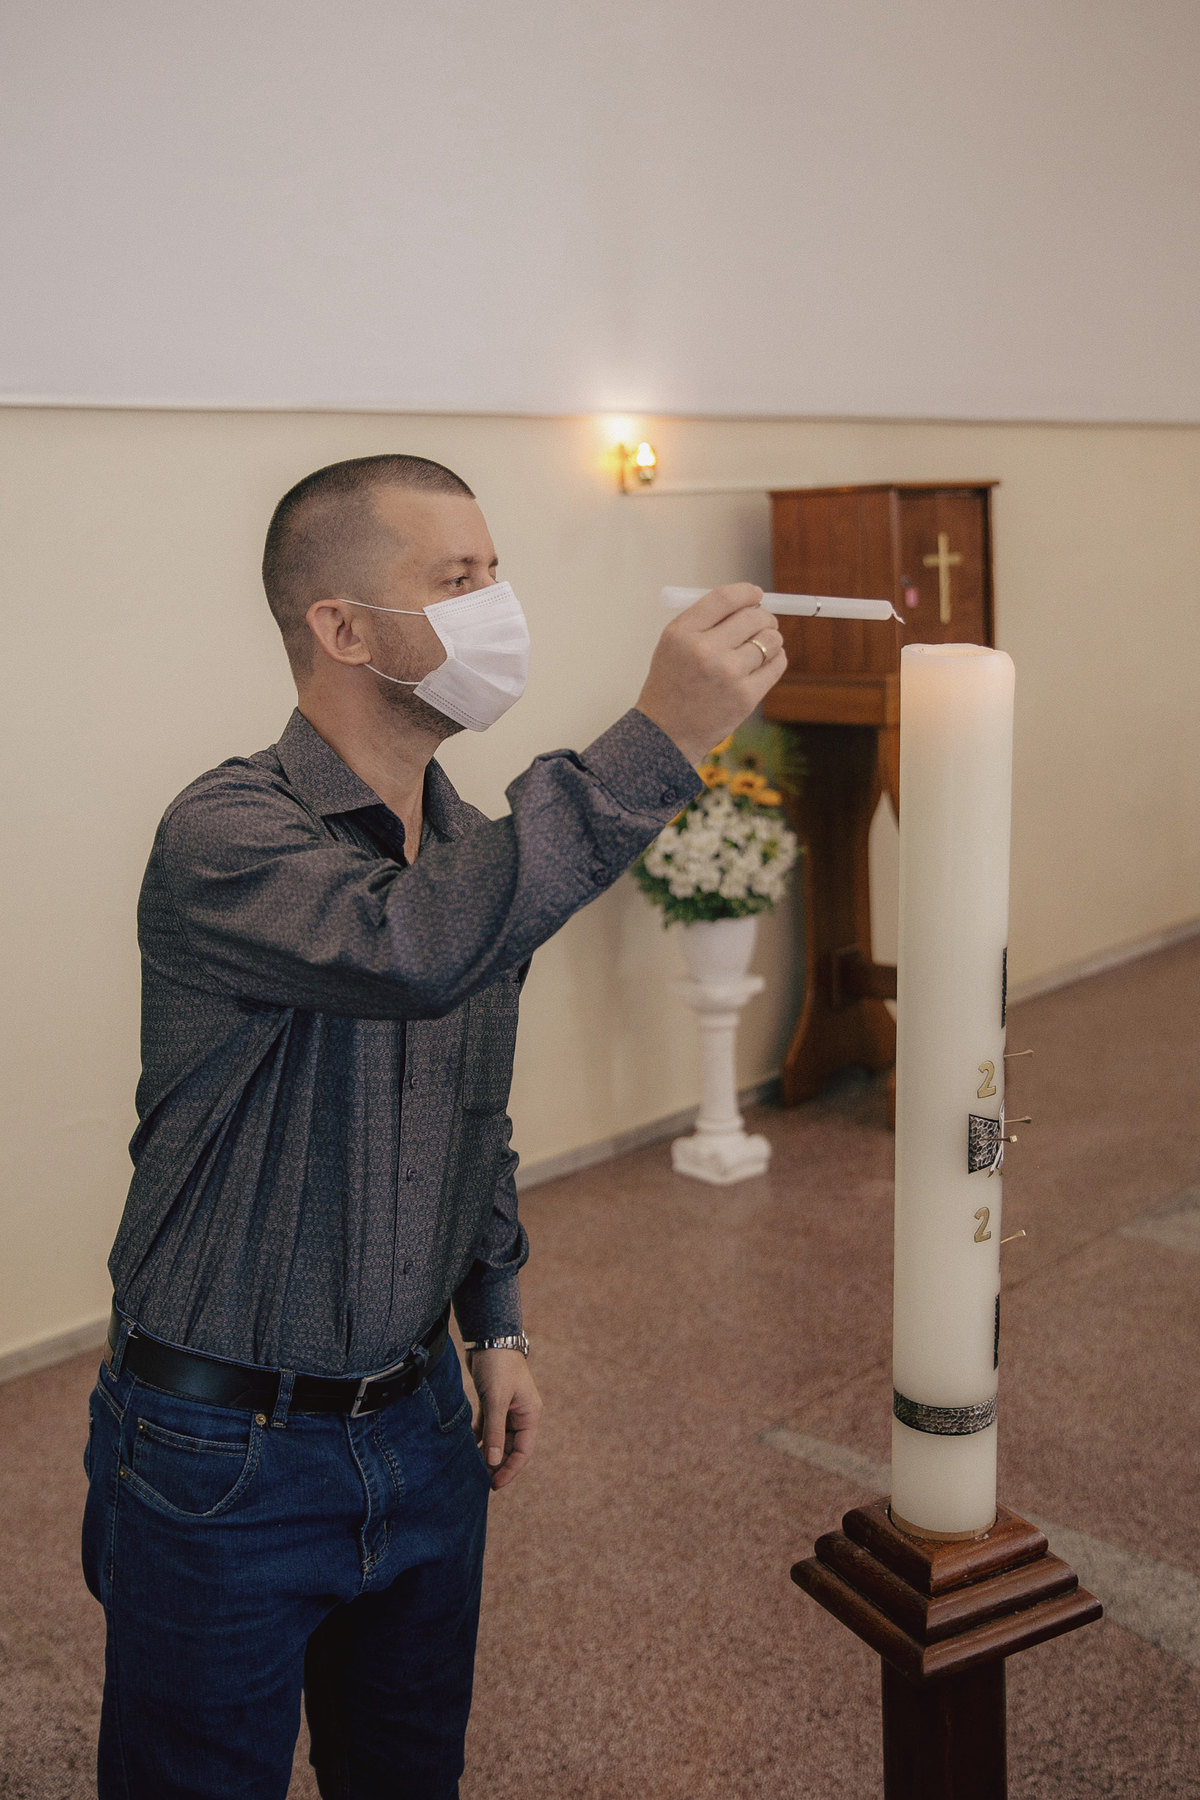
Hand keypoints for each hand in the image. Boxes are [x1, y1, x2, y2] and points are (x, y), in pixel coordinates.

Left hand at [469, 1347, 541, 1489]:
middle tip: (480, 1481)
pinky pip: (488, 1427)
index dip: (510, 1470)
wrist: (489, 1338)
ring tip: (472, 1469)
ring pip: (498, 1439)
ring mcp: (507, 1409)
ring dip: (487, 1452)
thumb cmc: (498, 1366)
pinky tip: (467, 1448)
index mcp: (530, 1415)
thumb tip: (493, 1461)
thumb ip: (495, 1431)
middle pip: (510, 1448)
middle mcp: (521, 1414)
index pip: (523, 1451)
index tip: (494, 1485)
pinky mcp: (493, 1402)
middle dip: (497, 1464)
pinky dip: (479, 1437)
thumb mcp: (496, 1400)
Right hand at [634, 583, 785, 766]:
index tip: (756, 595)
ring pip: (770, 639)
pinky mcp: (746, 697)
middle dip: (763, 617)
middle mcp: (704, 651)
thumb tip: (750, 602)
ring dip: (771, 639)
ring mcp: (727, 675)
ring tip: (761, 647)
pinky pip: (777, 664)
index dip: (746, 593)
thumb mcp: (672, 645)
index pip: (725, 598)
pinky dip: (777, 658)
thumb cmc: (672, 686)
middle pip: (753, 616)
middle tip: (762, 623)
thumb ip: (706, 621)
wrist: (666, 734)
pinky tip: (766, 661)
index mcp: (682, 633)